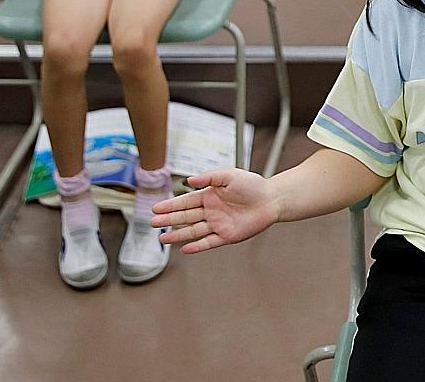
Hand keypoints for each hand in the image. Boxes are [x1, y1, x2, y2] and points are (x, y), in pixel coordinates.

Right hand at [150, 168, 280, 253]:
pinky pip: (209, 242)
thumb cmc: (252, 185)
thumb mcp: (230, 175)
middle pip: (186, 217)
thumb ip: (210, 177)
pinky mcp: (227, 236)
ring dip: (178, 235)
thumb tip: (189, 181)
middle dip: (169, 220)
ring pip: (193, 231)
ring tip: (162, 238)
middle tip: (153, 223)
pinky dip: (197, 246)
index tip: (155, 208)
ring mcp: (218, 224)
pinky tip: (185, 248)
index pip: (186, 201)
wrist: (272, 199)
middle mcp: (211, 211)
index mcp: (209, 196)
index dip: (170, 205)